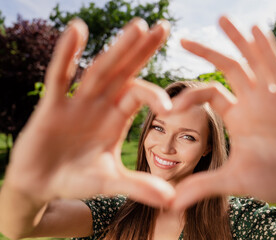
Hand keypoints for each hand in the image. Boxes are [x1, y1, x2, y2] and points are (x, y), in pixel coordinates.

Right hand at [5, 18, 174, 206]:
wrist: (41, 185)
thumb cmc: (76, 180)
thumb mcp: (110, 182)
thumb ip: (138, 186)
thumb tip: (172, 200)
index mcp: (117, 118)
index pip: (140, 95)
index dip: (155, 97)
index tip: (169, 108)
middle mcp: (100, 104)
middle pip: (125, 72)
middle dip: (142, 51)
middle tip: (163, 26)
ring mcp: (77, 102)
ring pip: (100, 70)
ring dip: (117, 48)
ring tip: (137, 26)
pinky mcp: (52, 105)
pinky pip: (60, 75)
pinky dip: (67, 54)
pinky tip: (77, 30)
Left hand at [172, 16, 275, 212]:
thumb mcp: (234, 180)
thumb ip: (202, 186)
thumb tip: (169, 204)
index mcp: (238, 116)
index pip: (208, 93)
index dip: (188, 96)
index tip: (169, 108)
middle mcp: (253, 102)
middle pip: (228, 68)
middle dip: (207, 52)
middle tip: (182, 39)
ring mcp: (272, 97)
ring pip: (252, 61)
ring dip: (238, 40)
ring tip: (221, 19)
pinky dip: (267, 49)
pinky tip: (258, 30)